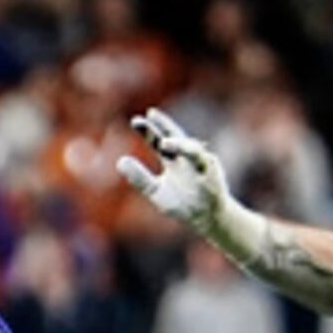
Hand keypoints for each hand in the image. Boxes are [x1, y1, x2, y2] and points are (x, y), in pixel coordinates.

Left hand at [116, 107, 248, 251]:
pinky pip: (205, 162)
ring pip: (191, 148)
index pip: (158, 141)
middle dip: (163, 125)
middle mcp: (186, 158)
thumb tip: (119, 161)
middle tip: (150, 113)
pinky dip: (196, 156)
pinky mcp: (213, 173)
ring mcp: (200, 164)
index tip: (135, 121)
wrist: (206, 219)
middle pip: (175, 136)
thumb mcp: (155, 192)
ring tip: (164, 143)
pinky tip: (189, 151)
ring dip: (179, 144)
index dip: (148, 130)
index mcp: (172, 161)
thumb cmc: (182, 205)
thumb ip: (140, 178)